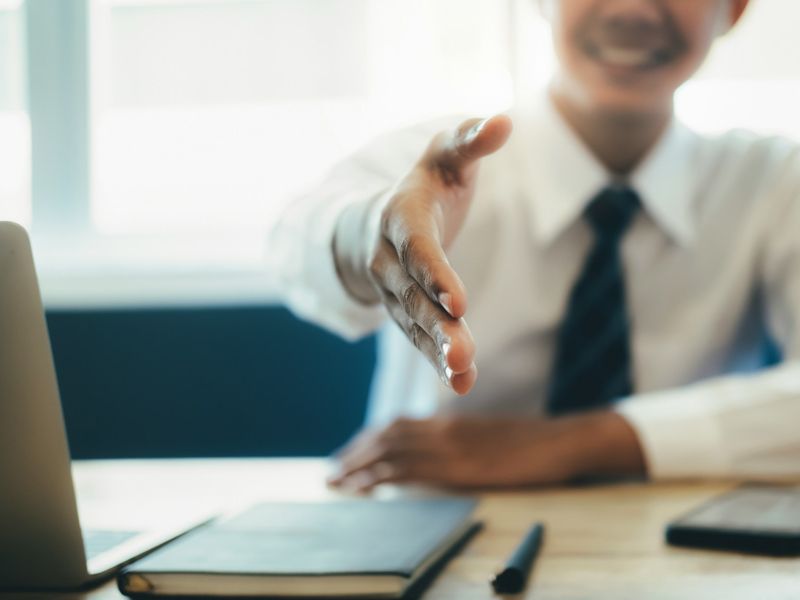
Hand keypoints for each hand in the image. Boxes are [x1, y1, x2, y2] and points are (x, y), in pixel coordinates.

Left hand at [327, 412, 645, 491]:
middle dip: (356, 453)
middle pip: (386, 436)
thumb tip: (435, 455)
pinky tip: (365, 486)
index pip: (397, 425)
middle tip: (334, 472)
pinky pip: (409, 468)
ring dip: (359, 465)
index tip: (350, 454)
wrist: (560, 440)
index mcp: (450, 422)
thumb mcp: (487, 437)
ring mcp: (450, 446)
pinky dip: (381, 476)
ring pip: (390, 451)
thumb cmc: (530, 443)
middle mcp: (443, 429)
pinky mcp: (459, 466)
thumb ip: (458, 442)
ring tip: (338, 481)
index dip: (369, 439)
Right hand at [333, 115, 512, 394]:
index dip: (434, 274)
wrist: (372, 223)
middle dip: (437, 326)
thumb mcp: (444, 157)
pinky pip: (419, 338)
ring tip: (463, 374)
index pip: (416, 248)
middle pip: (412, 296)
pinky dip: (438, 361)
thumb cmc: (422, 185)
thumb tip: (504, 120)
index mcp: (400, 217)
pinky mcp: (404, 312)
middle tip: (462, 354)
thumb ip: (471, 141)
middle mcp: (390, 259)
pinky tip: (463, 383)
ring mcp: (393, 290)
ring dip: (436, 350)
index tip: (459, 302)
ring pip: (413, 323)